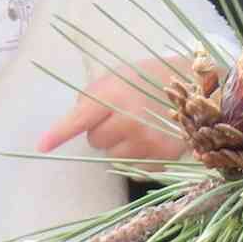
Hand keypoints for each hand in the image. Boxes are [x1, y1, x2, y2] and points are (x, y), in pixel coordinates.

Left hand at [38, 56, 204, 164]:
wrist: (201, 89)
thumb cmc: (154, 78)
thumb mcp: (121, 76)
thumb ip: (95, 96)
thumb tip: (77, 120)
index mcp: (117, 96)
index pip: (81, 119)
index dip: (60, 133)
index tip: (42, 146)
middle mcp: (130, 121)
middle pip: (95, 141)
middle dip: (103, 130)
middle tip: (123, 115)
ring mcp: (147, 143)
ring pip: (114, 156)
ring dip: (121, 144)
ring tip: (141, 126)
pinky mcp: (162, 159)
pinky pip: (134, 166)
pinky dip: (139, 155)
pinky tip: (154, 138)